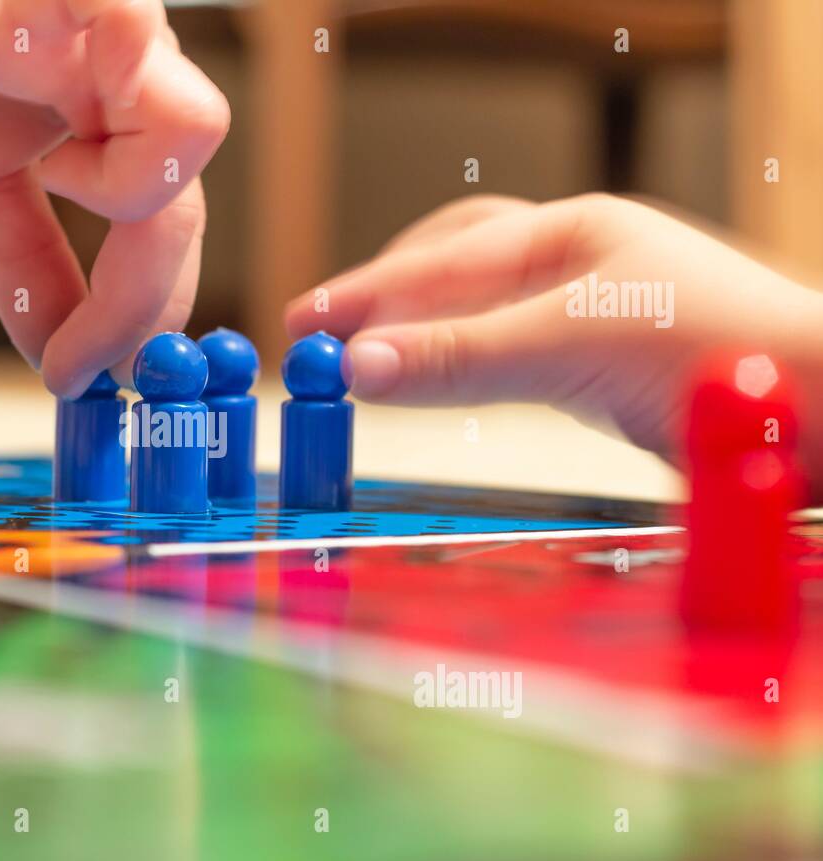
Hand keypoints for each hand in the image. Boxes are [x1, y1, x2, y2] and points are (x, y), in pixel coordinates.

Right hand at [285, 193, 822, 489]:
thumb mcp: (574, 345)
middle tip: (318, 337)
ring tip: (361, 357)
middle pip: (453, 265)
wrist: (811, 413)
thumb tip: (362, 367)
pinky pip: (503, 352)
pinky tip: (435, 378)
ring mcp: (587, 310)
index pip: (445, 258)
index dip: (369, 292)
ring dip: (416, 331)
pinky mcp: (597, 365)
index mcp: (573, 230)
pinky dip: (455, 364)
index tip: (304, 324)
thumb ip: (464, 357)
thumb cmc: (717, 357)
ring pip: (476, 309)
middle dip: (383, 298)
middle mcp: (576, 260)